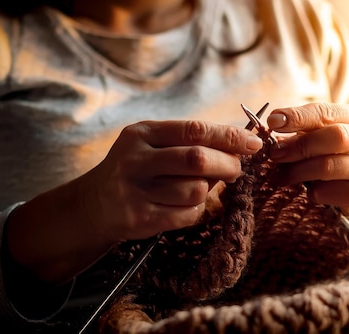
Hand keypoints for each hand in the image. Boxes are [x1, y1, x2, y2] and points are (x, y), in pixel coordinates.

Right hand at [82, 120, 262, 242]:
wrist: (94, 204)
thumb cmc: (136, 170)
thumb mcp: (152, 145)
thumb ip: (189, 142)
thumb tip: (240, 146)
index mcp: (142, 134)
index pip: (194, 130)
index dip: (229, 136)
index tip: (254, 142)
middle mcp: (135, 159)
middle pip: (197, 159)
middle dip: (228, 164)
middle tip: (237, 169)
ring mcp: (135, 190)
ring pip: (196, 190)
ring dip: (209, 191)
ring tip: (198, 188)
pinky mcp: (140, 218)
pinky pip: (187, 214)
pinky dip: (196, 210)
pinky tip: (185, 205)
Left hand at [267, 103, 348, 211]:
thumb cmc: (335, 151)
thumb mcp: (323, 133)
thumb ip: (302, 129)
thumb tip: (270, 128)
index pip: (327, 112)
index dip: (298, 116)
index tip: (273, 122)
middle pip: (335, 137)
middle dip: (300, 145)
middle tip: (275, 153)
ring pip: (330, 167)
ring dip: (300, 171)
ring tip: (282, 175)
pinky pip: (333, 192)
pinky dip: (314, 192)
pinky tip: (309, 191)